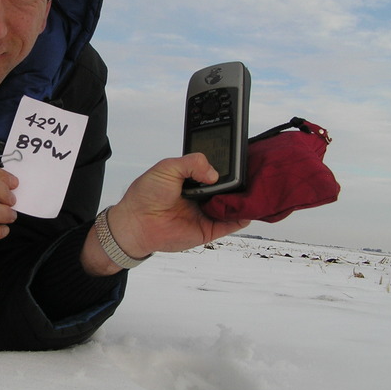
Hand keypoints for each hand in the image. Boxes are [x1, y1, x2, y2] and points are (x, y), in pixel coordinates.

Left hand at [81, 153, 249, 274]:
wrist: (136, 222)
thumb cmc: (147, 194)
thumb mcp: (167, 167)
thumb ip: (192, 162)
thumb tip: (214, 173)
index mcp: (193, 178)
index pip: (217, 170)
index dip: (228, 166)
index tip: (240, 160)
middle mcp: (202, 195)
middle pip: (228, 188)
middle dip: (239, 182)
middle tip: (249, 175)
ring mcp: (206, 212)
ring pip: (233, 205)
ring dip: (243, 200)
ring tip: (254, 191)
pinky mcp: (208, 229)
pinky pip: (230, 224)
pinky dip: (241, 218)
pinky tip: (247, 210)